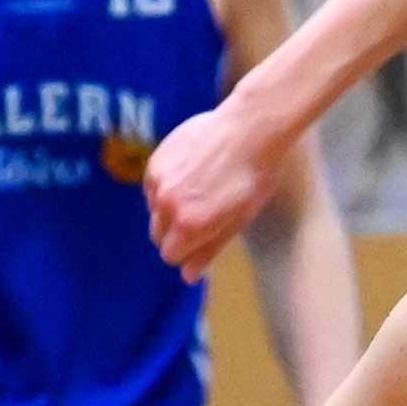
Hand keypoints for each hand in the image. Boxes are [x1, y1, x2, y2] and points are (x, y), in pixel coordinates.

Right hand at [144, 104, 273, 276]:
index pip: (171, 255)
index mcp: (189, 226)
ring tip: (201, 188)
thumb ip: (208, 251)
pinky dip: (167, 185)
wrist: (251, 128)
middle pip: (159, 235)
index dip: (188, 250)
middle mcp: (167, 205)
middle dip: (176, 231)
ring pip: (155, 209)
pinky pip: (153, 186)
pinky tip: (192, 172)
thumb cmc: (253, 178)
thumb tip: (187, 277)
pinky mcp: (156, 160)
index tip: (203, 237)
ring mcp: (159, 181)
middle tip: (204, 212)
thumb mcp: (237, 221)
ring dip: (171, 206)